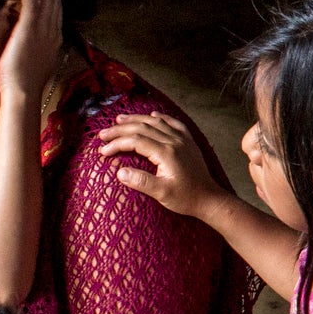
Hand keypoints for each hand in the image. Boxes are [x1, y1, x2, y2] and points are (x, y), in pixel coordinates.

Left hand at [0, 0, 65, 106]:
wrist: (23, 92)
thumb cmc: (26, 84)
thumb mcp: (39, 65)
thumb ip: (40, 52)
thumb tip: (36, 47)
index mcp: (54, 41)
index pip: (58, 14)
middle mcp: (52, 32)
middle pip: (56, 2)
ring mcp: (42, 30)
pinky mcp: (28, 29)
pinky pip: (31, 3)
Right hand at [103, 113, 217, 219]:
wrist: (209, 199)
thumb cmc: (185, 198)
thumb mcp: (161, 194)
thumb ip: (141, 182)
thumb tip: (119, 172)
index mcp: (166, 153)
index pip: (135, 141)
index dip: (117, 144)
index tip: (103, 151)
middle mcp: (174, 141)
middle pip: (142, 128)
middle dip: (120, 129)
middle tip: (103, 134)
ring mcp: (183, 140)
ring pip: (156, 122)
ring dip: (136, 119)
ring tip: (120, 119)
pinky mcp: (189, 142)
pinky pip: (174, 123)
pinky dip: (161, 117)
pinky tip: (153, 114)